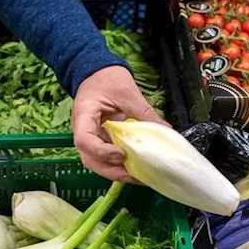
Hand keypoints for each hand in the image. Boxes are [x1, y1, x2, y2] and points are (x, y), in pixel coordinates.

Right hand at [71, 66, 167, 181]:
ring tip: (137, 176)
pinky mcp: (99, 139)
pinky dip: (118, 165)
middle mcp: (82, 130)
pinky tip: (134, 168)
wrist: (96, 71)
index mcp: (83, 115)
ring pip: (96, 162)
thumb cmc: (106, 78)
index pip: (85, 141)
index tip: (122, 154)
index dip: (102, 152)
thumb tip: (165, 130)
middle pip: (89, 159)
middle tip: (134, 175)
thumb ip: (144, 113)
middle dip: (111, 170)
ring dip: (115, 172)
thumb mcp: (127, 92)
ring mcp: (90, 136)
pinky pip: (105, 157)